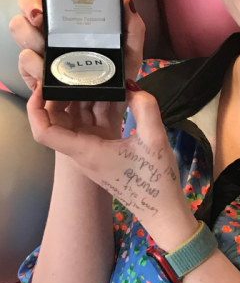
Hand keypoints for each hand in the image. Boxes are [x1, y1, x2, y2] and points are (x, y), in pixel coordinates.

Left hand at [11, 0, 195, 250]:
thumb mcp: (155, 140)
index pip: (43, 131)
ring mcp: (90, 155)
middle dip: (58, 96)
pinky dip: (92, 110)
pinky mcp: (101, 155)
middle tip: (69, 71)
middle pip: (56, 122)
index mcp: (86, 151)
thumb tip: (133, 88)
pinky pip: (88, 128)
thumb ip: (145, 108)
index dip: (35, 108)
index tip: (42, 86)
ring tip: (88, 78)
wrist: (162, 210)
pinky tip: (108, 96)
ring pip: (72, 123)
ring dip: (77, 102)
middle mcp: (81, 153)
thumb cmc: (156, 180)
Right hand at [11, 0, 145, 139]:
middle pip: (21, 25)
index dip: (32, 3)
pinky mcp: (40, 88)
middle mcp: (49, 44)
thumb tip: (126, 0)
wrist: (114, 115)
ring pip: (23, 53)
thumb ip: (132, 29)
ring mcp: (42, 66)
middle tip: (41, 30)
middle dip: (27, 28)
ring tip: (49, 64)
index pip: (38, 6)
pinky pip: (29, 80)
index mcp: (67, 31)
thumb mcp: (130, 54)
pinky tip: (47, 82)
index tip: (41, 12)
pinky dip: (37, 79)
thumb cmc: (120, 81)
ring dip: (34, 57)